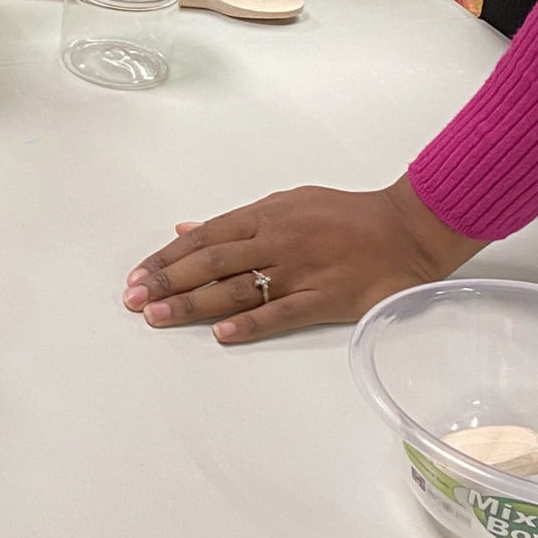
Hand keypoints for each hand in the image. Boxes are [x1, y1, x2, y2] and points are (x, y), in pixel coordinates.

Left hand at [123, 175, 482, 342]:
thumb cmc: (342, 215)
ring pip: (236, 288)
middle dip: (167, 281)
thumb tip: (187, 228)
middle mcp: (274, 241)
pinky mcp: (325, 298)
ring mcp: (299, 270)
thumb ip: (236, 221)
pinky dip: (249, 323)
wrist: (404, 229)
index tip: (137, 276)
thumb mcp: (284, 203)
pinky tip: (221, 334)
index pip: (202, 238)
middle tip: (134, 300)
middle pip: (210, 263)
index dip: (166, 258)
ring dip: (193, 304)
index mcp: (262, 216)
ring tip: (159, 317)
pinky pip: (281, 312)